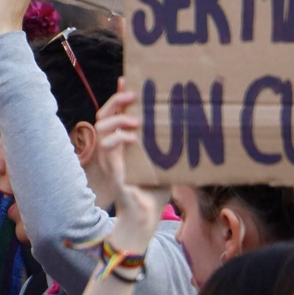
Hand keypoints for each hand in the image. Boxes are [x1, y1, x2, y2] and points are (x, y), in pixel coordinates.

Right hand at [92, 79, 164, 255]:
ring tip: (136, 118)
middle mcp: (112, 145)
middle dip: (117, 99)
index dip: (120, 94)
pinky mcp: (110, 168)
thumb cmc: (154, 190)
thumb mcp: (164, 162)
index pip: (117, 111)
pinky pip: (108, 147)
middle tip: (133, 92)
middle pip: (105, 112)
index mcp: (123, 141)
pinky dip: (119, 138)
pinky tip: (134, 137)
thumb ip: (169, 146)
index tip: (129, 78)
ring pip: (102, 125)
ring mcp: (109, 156)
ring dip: (119, 118)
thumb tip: (191, 131)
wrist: (145, 216)